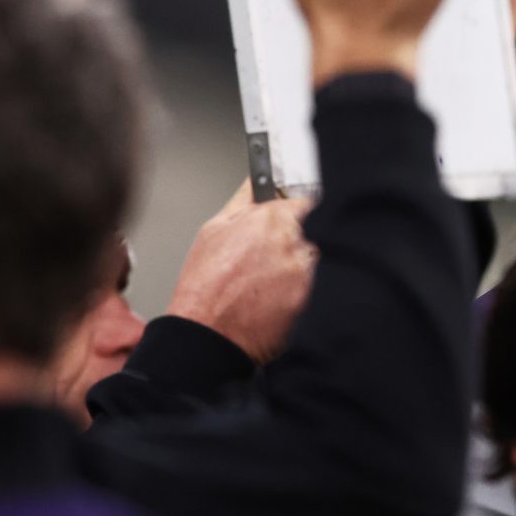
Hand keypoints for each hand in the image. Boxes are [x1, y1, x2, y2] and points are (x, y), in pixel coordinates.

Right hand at [166, 182, 316, 362]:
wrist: (208, 335)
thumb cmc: (204, 287)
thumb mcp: (213, 230)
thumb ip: (243, 200)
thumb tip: (257, 179)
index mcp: (268, 220)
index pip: (303, 200)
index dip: (298, 207)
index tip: (294, 211)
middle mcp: (291, 242)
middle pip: (310, 229)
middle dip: (293, 238)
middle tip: (268, 257)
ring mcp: (302, 270)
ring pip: (309, 257)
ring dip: (294, 264)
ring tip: (265, 281)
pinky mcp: (308, 295)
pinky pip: (310, 284)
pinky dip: (296, 287)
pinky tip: (271, 296)